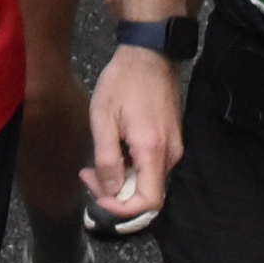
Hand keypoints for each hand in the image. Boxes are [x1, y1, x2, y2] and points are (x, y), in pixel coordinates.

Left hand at [83, 43, 182, 218]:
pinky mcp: (172, 139)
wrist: (149, 53)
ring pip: (149, 180)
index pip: (149, 202)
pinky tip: (115, 148)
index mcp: (153, 150)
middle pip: (147, 194)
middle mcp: (171, 153)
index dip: (122, 209)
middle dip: (115, 192)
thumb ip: (107, 159)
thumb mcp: (104, 118)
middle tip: (88, 174)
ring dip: (122, 179)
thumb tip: (110, 190)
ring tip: (97, 161)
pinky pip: (153, 166)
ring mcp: (175, 146)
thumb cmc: (124, 81)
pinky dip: (132, 167)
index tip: (98, 196)